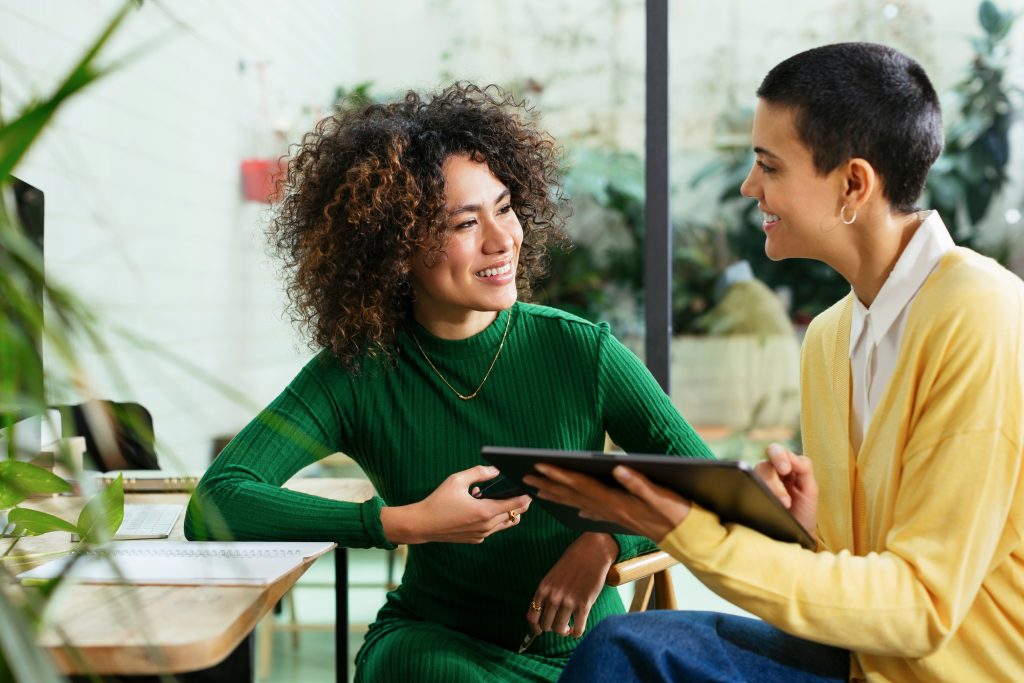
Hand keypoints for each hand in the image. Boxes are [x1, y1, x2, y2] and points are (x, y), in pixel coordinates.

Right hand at [381, 466, 531, 543]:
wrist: (422, 524)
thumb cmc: (438, 501)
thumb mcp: (457, 480)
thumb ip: (479, 473)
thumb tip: (496, 470)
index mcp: (485, 511)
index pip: (516, 504)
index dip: (526, 496)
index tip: (530, 489)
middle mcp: (487, 526)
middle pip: (514, 515)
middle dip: (519, 503)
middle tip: (520, 492)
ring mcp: (482, 535)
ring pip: (505, 524)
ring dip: (506, 512)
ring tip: (494, 499)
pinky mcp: (476, 539)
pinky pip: (492, 529)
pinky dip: (492, 518)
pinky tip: (478, 507)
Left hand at [523, 464, 689, 541]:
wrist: (690, 540)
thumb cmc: (678, 515)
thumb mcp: (661, 495)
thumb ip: (639, 482)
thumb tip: (618, 467)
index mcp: (615, 500)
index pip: (580, 485)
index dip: (559, 474)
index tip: (538, 466)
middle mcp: (610, 509)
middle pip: (572, 494)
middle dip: (548, 484)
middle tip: (524, 476)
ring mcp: (614, 515)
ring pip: (578, 504)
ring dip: (557, 495)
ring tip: (538, 489)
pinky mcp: (621, 518)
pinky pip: (593, 513)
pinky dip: (579, 508)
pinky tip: (573, 508)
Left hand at [525, 532, 617, 638]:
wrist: (591, 553)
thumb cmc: (571, 564)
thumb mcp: (552, 577)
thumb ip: (547, 594)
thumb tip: (543, 616)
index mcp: (543, 589)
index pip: (532, 617)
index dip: (534, 628)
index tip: (539, 630)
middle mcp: (553, 597)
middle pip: (545, 626)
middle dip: (551, 628)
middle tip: (558, 624)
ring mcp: (568, 602)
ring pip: (560, 629)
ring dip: (564, 631)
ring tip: (568, 627)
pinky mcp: (584, 605)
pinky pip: (578, 629)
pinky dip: (577, 633)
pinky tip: (577, 629)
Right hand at [754, 443, 817, 533]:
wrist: (797, 537)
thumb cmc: (804, 513)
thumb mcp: (810, 489)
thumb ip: (804, 468)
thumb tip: (790, 456)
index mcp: (785, 467)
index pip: (777, 452)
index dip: (779, 457)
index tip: (785, 470)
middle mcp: (769, 474)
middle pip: (764, 465)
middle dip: (774, 480)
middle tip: (784, 500)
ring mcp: (758, 485)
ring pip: (755, 476)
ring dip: (769, 490)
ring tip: (782, 506)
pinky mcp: (749, 494)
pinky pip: (747, 486)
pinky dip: (757, 493)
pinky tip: (766, 505)